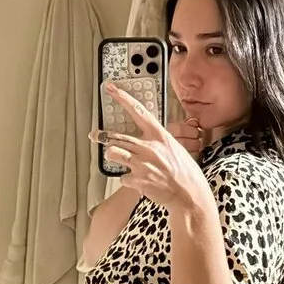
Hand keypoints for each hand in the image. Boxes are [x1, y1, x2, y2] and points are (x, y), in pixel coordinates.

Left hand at [93, 84, 210, 211]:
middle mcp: (149, 147)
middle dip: (102, 136)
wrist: (189, 194)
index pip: (138, 111)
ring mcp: (142, 163)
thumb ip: (156, 141)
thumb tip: (141, 139)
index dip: (123, 98)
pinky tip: (138, 181)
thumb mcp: (174, 148)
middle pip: (118, 137)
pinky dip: (128, 180)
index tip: (111, 88)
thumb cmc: (184, 171)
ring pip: (113, 153)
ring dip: (111, 155)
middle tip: (93, 135)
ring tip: (113, 156)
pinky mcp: (137, 180)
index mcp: (160, 136)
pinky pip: (123, 178)